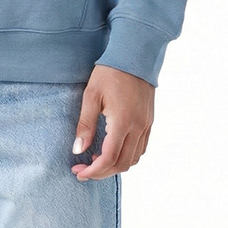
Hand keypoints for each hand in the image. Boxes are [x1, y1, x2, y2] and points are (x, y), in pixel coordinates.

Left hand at [71, 64, 153, 179]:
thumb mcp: (91, 95)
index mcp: (123, 122)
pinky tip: (112, 149)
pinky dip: (127, 156)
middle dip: (101, 172)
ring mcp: (146, 125)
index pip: (108, 158)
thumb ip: (85, 124)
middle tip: (83, 169)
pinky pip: (141, 148)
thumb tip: (77, 150)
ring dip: (115, 165)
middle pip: (122, 164)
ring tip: (96, 159)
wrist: (134, 55)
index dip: (93, 171)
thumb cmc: (110, 72)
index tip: (79, 173)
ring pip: (134, 159)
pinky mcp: (149, 121)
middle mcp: (138, 127)